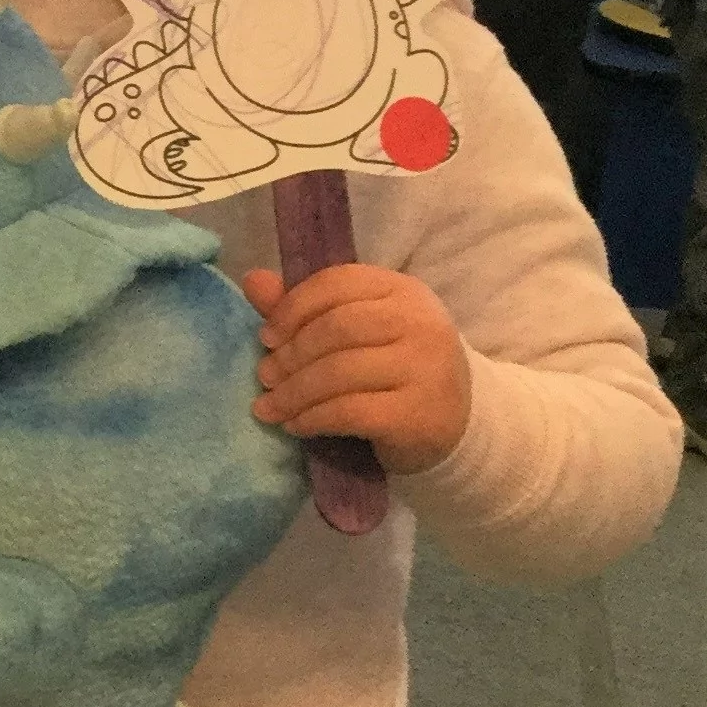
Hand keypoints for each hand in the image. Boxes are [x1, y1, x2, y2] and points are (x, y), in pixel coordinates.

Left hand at [239, 264, 469, 474]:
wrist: (454, 426)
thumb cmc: (393, 370)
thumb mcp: (354, 332)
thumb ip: (304, 307)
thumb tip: (253, 280)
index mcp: (404, 290)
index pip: (337, 282)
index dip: (293, 308)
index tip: (266, 337)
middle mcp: (422, 322)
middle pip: (336, 328)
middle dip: (290, 355)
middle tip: (264, 377)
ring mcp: (427, 368)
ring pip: (339, 372)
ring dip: (293, 393)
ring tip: (269, 407)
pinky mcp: (421, 414)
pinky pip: (350, 412)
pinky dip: (313, 419)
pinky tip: (296, 425)